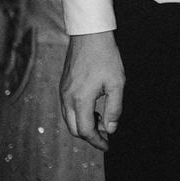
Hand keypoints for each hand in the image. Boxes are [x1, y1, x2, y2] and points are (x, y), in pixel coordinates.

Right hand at [61, 31, 124, 150]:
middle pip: (74, 129)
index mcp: (80, 99)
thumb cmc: (106, 57)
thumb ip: (114, 109)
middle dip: (89, 136)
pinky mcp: (63, 86)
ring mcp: (62, 92)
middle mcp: (67, 98)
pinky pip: (67, 109)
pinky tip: (93, 109)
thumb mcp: (117, 83)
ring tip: (101, 120)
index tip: (108, 145)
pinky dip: (78, 116)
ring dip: (83, 126)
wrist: (89, 35)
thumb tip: (111, 129)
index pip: (85, 131)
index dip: (97, 141)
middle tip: (105, 135)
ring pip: (69, 120)